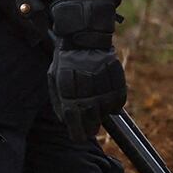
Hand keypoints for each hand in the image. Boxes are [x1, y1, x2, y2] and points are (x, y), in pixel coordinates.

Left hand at [47, 0, 125, 140]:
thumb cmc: (66, 60)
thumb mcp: (53, 78)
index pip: (75, 127)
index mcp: (69, 96)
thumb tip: (65, 121)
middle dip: (90, 128)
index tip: (79, 136)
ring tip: (96, 102)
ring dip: (101, 114)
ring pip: (105, 115)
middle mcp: (87, 96)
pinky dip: (113, 104)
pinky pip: (118, 105)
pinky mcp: (117, 84)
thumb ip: (58, 101)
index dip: (78, 134)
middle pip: (92, 125)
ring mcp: (104, 91)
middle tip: (89, 126)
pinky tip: (106, 95)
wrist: (85, 36)